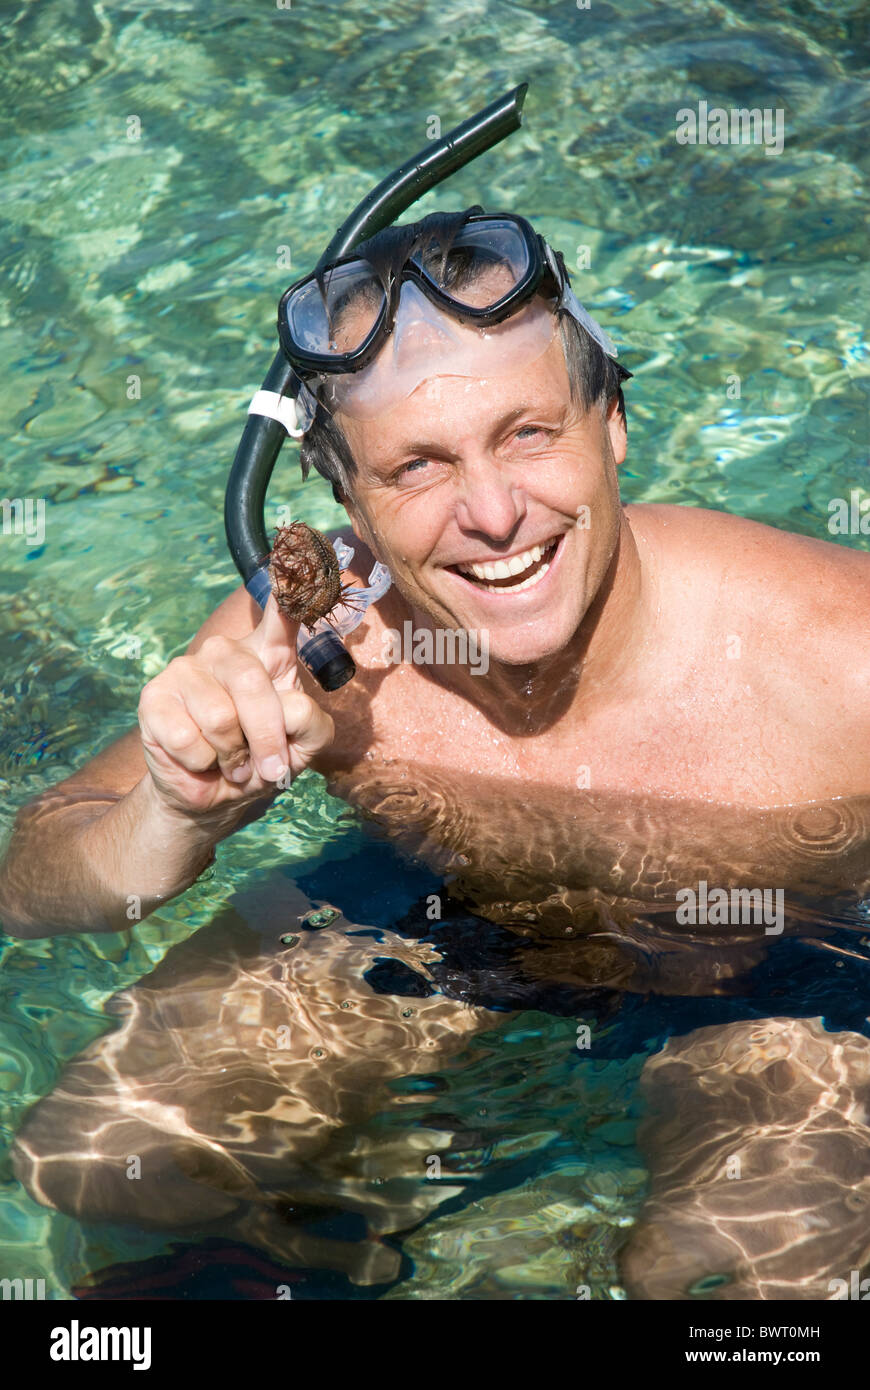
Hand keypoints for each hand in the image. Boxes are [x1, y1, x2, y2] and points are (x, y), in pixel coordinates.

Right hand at [137, 595, 333, 817]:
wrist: (213, 796)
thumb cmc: (261, 761)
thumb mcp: (303, 747)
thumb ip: (312, 725)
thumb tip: (288, 707)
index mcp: (270, 653)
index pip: (283, 610)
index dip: (290, 584)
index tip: (297, 544)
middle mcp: (228, 651)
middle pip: (254, 683)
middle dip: (267, 738)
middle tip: (268, 768)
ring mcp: (188, 669)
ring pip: (222, 717)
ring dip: (232, 756)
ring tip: (231, 761)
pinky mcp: (155, 695)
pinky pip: (188, 737)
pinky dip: (202, 763)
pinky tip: (200, 759)